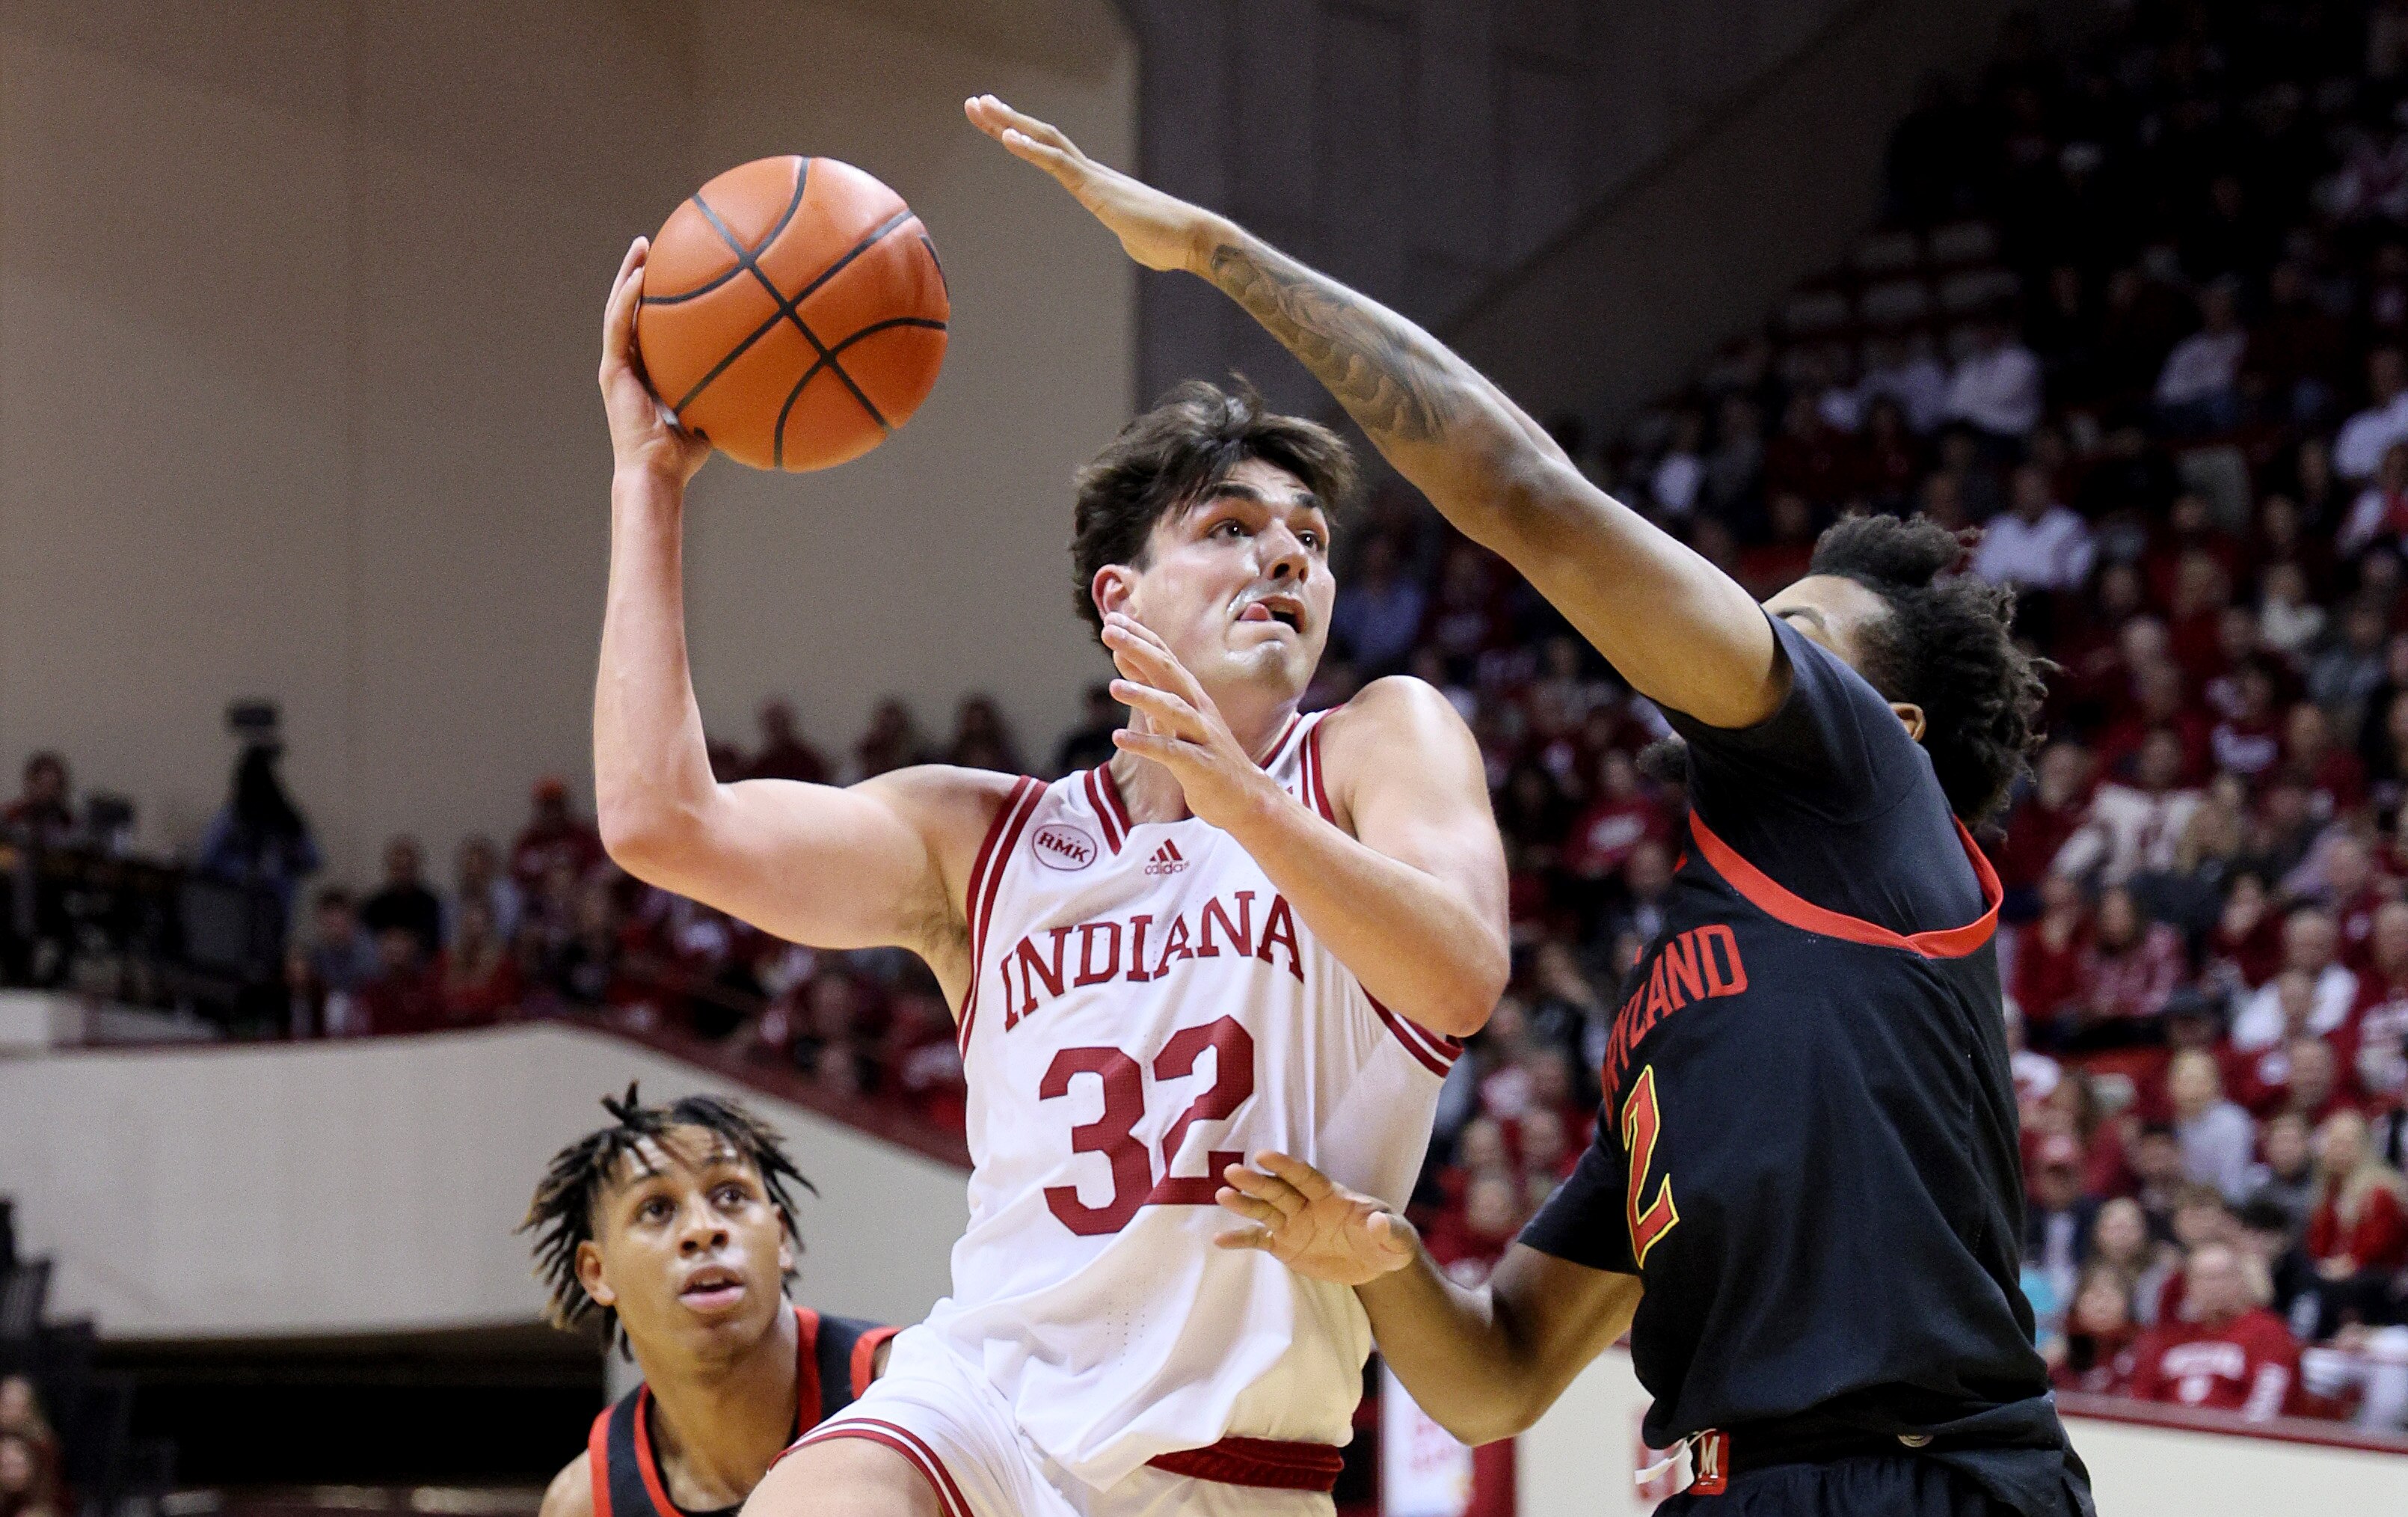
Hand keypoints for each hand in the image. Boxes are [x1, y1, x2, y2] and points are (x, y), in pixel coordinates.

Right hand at [600, 237, 710, 484]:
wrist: (657, 473)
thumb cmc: (684, 455)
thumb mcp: (712, 413)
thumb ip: (727, 393)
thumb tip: (765, 380)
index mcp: (646, 371)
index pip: (648, 325)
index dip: (655, 297)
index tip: (672, 270)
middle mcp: (628, 364)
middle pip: (629, 309)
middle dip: (638, 274)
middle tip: (650, 246)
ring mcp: (617, 366)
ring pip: (618, 310)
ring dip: (628, 276)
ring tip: (641, 247)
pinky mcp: (612, 371)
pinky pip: (619, 327)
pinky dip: (627, 301)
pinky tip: (639, 277)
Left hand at [965, 94, 1224, 273]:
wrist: (1193, 240)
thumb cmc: (1169, 244)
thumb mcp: (1138, 240)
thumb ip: (1129, 234)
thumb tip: (1134, 241)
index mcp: (1095, 184)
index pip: (1052, 153)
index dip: (1023, 137)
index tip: (998, 124)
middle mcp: (1091, 173)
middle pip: (1042, 137)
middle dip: (1006, 119)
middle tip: (976, 102)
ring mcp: (1093, 177)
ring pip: (1045, 140)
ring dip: (1009, 123)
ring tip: (980, 106)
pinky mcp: (1096, 188)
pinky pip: (1057, 163)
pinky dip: (1030, 149)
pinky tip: (1006, 137)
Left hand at [1103, 612, 1280, 829]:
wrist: (1245, 797)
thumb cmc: (1204, 754)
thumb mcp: (1174, 718)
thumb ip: (1150, 689)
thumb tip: (1123, 657)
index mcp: (1192, 695)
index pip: (1165, 657)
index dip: (1140, 636)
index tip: (1113, 618)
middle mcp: (1198, 708)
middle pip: (1169, 672)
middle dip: (1139, 649)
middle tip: (1109, 631)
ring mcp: (1202, 736)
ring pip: (1173, 709)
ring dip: (1143, 695)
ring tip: (1113, 686)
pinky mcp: (1200, 765)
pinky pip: (1171, 751)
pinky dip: (1146, 743)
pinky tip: (1119, 738)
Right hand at [1215, 1151, 1416, 1285]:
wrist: (1376, 1263)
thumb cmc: (1388, 1242)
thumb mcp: (1398, 1239)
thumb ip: (1391, 1230)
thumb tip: (1379, 1222)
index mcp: (1331, 1195)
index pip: (1305, 1177)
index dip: (1286, 1166)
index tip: (1265, 1155)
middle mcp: (1307, 1205)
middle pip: (1279, 1190)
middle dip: (1257, 1182)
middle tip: (1233, 1172)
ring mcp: (1293, 1224)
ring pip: (1264, 1210)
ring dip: (1243, 1203)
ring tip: (1222, 1196)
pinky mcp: (1284, 1245)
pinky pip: (1259, 1240)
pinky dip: (1240, 1240)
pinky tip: (1219, 1240)